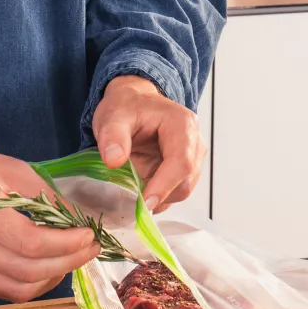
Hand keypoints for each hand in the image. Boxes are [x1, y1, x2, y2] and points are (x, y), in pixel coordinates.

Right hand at [0, 142, 100, 302]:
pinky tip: (48, 267)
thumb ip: (46, 197)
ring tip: (70, 259)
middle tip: (89, 249)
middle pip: (29, 271)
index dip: (67, 244)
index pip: (31, 243)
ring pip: (20, 290)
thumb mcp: (12, 169)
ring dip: (54, 278)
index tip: (88, 235)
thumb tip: (78, 222)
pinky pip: (7, 292)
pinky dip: (34, 284)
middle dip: (68, 262)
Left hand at [91, 75, 207, 212]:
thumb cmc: (127, 106)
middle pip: (186, 182)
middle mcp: (194, 143)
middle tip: (132, 205)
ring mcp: (191, 158)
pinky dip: (158, 199)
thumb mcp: (113, 116)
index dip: (164, 186)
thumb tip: (113, 161)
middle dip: (161, 197)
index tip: (144, 203)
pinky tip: (139, 193)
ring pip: (182, 190)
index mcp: (182, 124)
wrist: (133, 103)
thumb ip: (113, 137)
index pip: (181, 162)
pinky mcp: (183, 171)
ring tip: (133, 196)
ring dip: (159, 199)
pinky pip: (174, 192)